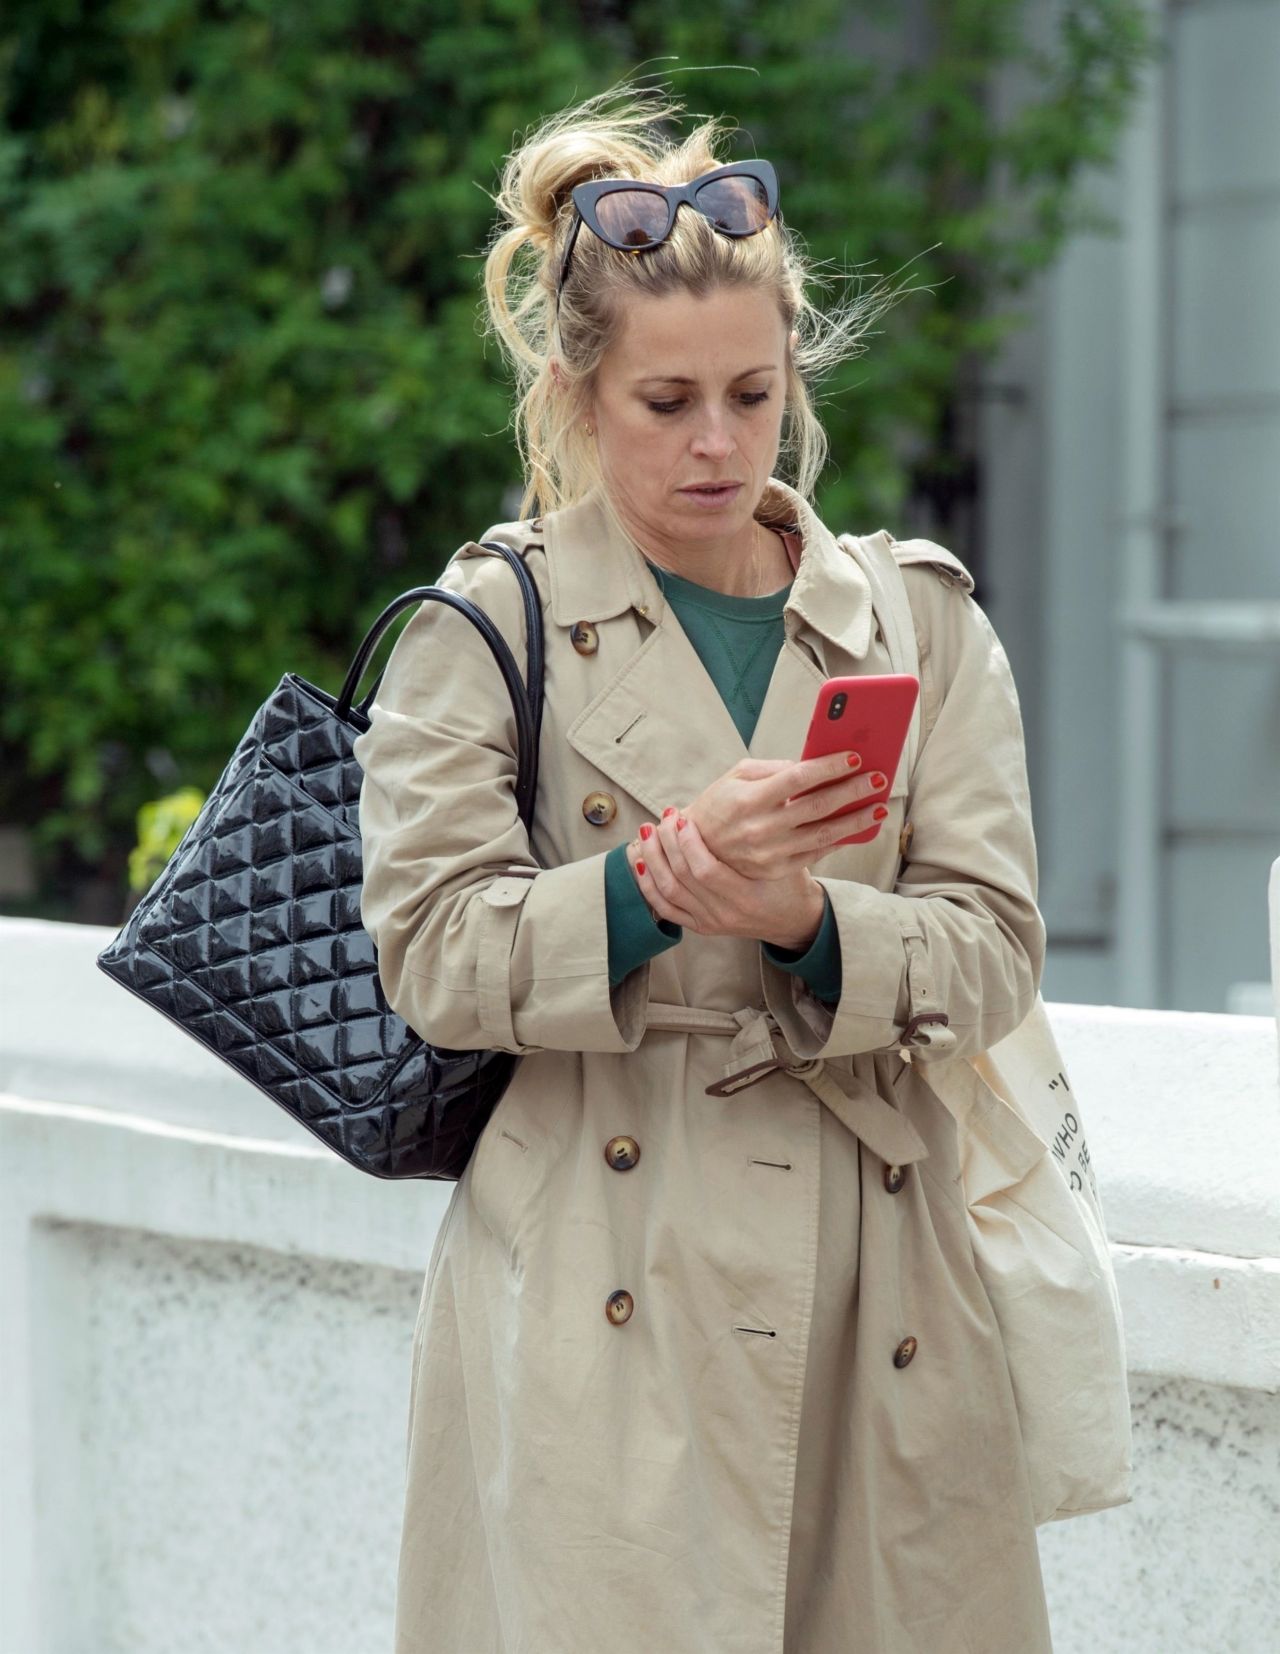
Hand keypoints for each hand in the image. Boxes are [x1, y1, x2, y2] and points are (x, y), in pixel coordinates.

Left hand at [625, 810, 826, 950]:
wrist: (793, 919)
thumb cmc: (791, 882)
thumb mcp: (790, 857)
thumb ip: (775, 828)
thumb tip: (768, 787)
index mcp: (747, 896)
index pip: (706, 870)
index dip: (688, 843)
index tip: (684, 819)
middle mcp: (725, 913)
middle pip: (681, 877)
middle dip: (666, 844)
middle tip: (662, 818)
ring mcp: (711, 922)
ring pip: (667, 892)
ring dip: (652, 860)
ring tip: (645, 833)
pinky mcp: (701, 927)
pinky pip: (665, 910)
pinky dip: (648, 886)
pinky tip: (640, 863)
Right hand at [682, 750, 890, 879]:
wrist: (697, 846)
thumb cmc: (720, 803)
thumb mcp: (736, 775)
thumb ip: (772, 768)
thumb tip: (810, 764)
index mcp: (749, 799)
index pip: (798, 779)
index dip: (829, 767)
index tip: (855, 757)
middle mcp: (760, 827)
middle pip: (817, 806)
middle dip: (853, 790)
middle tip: (878, 777)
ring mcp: (769, 852)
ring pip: (824, 834)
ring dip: (856, 820)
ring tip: (880, 807)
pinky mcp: (776, 869)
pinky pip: (816, 853)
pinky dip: (840, 840)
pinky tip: (858, 829)